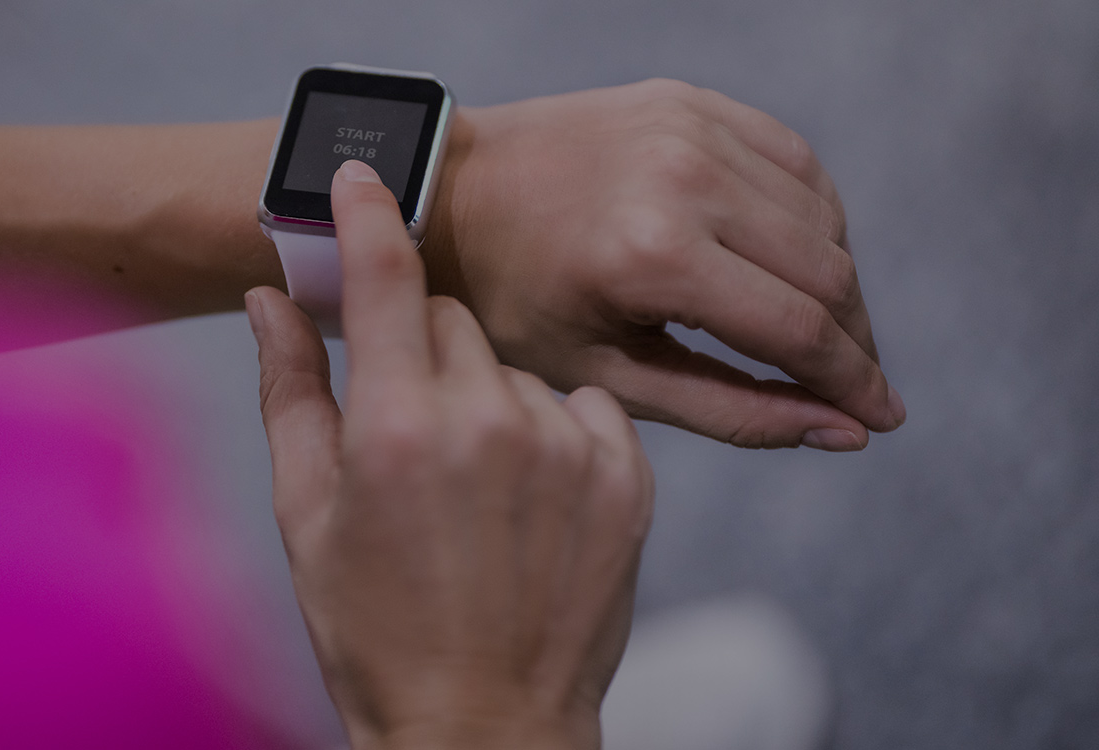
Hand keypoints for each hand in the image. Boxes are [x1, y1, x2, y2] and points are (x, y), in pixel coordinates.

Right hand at [245, 161, 653, 749]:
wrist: (483, 724)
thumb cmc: (376, 628)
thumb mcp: (307, 514)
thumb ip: (290, 391)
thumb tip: (267, 301)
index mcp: (397, 427)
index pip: (382, 279)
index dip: (366, 216)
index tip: (361, 173)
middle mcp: (489, 423)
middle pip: (454, 320)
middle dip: (425, 351)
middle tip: (412, 432)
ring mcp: (568, 448)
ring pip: (519, 365)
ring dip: (491, 398)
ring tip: (476, 489)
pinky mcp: (628, 477)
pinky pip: (582, 404)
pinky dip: (554, 431)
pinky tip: (530, 498)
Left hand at [426, 79, 905, 450]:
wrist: (446, 196)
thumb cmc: (510, 301)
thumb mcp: (607, 376)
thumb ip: (731, 408)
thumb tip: (841, 431)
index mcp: (652, 255)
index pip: (799, 329)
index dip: (854, 382)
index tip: (884, 419)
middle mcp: (684, 178)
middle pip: (827, 272)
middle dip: (854, 340)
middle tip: (856, 387)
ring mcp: (690, 128)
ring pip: (822, 215)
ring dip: (837, 281)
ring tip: (820, 333)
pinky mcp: (690, 102)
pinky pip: (791, 160)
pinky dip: (811, 215)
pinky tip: (796, 258)